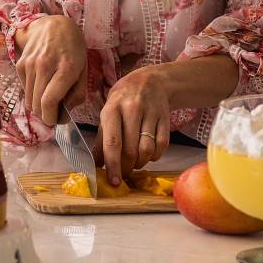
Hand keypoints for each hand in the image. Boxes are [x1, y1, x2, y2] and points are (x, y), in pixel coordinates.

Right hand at [14, 14, 87, 126]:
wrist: (54, 25)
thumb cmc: (74, 49)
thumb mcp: (84, 70)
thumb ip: (77, 95)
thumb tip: (64, 114)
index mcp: (65, 68)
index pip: (49, 102)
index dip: (51, 118)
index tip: (57, 120)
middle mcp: (44, 65)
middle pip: (37, 105)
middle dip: (45, 115)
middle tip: (54, 112)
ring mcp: (29, 64)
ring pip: (29, 100)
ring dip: (38, 105)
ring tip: (48, 97)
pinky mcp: (20, 64)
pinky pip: (24, 89)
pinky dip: (32, 93)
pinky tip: (41, 83)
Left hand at [95, 67, 171, 185]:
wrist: (151, 80)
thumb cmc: (124, 100)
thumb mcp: (108, 113)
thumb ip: (102, 139)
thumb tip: (97, 165)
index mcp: (113, 108)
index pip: (112, 142)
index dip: (112, 164)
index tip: (113, 181)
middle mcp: (132, 109)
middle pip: (130, 150)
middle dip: (126, 168)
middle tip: (122, 174)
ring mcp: (151, 113)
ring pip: (147, 150)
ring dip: (140, 163)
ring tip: (134, 163)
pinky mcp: (165, 118)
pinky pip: (162, 145)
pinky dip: (155, 156)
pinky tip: (148, 154)